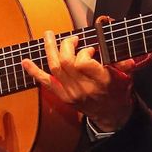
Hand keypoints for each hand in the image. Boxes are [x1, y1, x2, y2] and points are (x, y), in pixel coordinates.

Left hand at [19, 30, 151, 131]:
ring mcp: (70, 92)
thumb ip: (122, 62)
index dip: (84, 51)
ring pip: (54, 68)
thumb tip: (122, 49)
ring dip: (50, 49)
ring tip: (48, 35)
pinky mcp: (62, 96)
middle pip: (66, 62)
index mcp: (100, 81)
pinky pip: (45, 82)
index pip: (83, 62)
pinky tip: (25, 61)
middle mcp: (83, 87)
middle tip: (72, 39)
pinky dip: (33, 71)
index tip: (90, 48)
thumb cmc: (118, 93)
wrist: (111, 115)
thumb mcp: (126, 77)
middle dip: (66, 45)